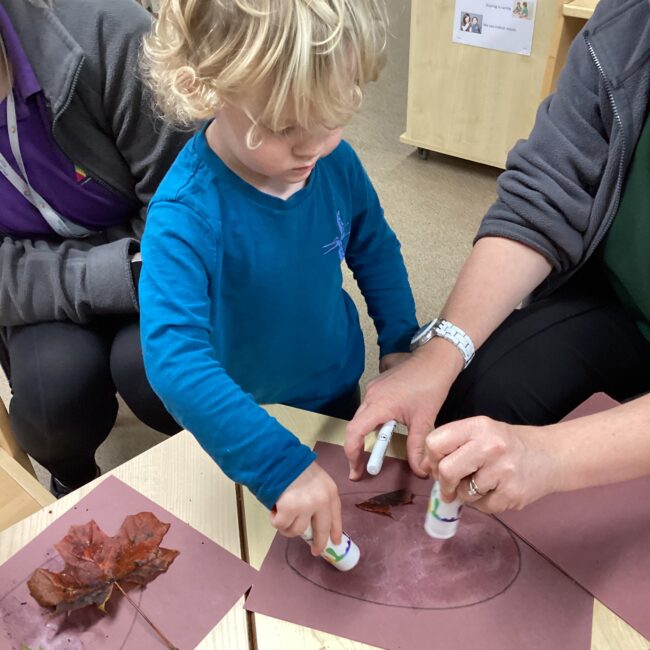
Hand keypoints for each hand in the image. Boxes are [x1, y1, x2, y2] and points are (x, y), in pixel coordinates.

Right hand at [271, 462, 341, 555]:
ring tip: (282, 515)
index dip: (335, 531)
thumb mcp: (315, 478)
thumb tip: (313, 519)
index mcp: (330, 491)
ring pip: (298, 531)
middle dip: (319, 543)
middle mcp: (322, 501)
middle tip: (315, 551)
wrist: (279, 458)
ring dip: (288, 527)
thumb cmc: (295, 466)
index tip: (335, 542)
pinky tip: (274, 510)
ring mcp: (306, 507)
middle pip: (321, 530)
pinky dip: (276, 520)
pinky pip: (282, 525)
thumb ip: (318, 496)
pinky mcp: (289, 510)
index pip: (336, 516)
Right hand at [345, 341, 460, 480]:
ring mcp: (373, 387)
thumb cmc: (430, 386)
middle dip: (357, 448)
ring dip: (367, 433)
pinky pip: (370, 405)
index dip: (351, 455)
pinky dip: (374, 420)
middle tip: (363, 467)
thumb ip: (417, 447)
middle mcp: (370, 395)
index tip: (355, 472)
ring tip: (377, 448)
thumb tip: (419, 471)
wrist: (436, 358)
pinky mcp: (379, 383)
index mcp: (378, 405)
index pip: (354, 433)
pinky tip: (387, 426)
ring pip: (363, 415)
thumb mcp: (424, 420)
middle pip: (355, 425)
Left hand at [423, 416, 559, 512]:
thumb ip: (454, 444)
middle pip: (446, 470)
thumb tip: (424, 467)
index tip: (436, 465)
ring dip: (466, 494)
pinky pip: (482, 507)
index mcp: (478, 426)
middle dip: (443, 483)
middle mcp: (490, 445)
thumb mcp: (482, 432)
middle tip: (449, 486)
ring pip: (463, 493)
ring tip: (481, 483)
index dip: (431, 458)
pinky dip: (483, 503)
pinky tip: (496, 490)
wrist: (551, 456)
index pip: (435, 442)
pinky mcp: (512, 494)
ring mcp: (503, 471)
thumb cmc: (508, 444)